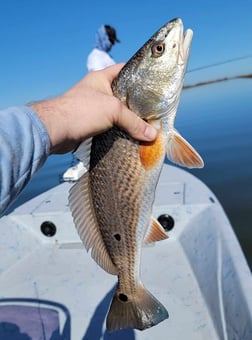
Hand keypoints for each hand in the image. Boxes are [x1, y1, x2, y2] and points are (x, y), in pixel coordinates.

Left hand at [32, 63, 156, 153]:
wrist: (55, 131)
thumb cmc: (81, 111)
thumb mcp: (113, 111)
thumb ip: (134, 122)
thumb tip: (152, 135)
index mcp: (102, 78)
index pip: (125, 69)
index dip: (140, 73)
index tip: (154, 82)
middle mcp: (98, 91)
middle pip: (124, 94)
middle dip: (138, 103)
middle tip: (154, 110)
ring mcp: (94, 107)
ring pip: (118, 112)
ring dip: (129, 120)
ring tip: (146, 124)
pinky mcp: (92, 123)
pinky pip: (111, 125)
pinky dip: (120, 130)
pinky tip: (131, 135)